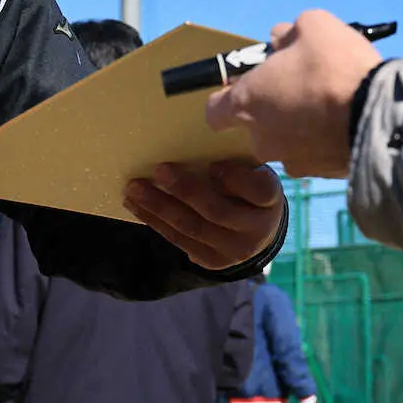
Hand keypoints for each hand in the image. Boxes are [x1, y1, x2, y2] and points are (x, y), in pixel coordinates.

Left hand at [123, 160, 282, 269]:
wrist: (257, 230)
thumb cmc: (246, 187)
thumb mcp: (249, 171)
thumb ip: (231, 161)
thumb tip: (192, 140)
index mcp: (269, 200)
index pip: (258, 190)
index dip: (236, 180)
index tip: (213, 165)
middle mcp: (256, 229)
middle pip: (217, 211)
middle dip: (185, 190)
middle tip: (159, 170)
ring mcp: (234, 250)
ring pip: (192, 228)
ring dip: (158, 207)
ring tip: (134, 188)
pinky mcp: (212, 261)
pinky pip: (179, 240)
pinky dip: (154, 221)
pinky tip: (135, 205)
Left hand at [205, 9, 382, 177]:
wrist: (383, 117)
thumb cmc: (335, 68)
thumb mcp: (310, 26)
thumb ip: (286, 34)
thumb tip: (280, 42)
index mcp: (246, 104)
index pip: (214, 111)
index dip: (229, 96)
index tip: (249, 84)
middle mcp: (262, 140)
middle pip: (256, 125)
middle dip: (272, 108)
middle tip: (301, 87)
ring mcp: (293, 162)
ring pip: (288, 142)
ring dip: (301, 126)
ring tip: (331, 104)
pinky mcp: (324, 176)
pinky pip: (317, 154)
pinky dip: (326, 141)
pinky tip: (347, 122)